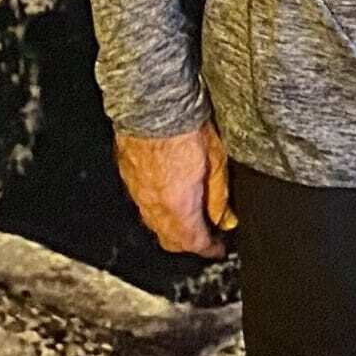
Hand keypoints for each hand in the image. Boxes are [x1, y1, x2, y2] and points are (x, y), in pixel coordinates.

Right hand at [115, 121, 232, 257]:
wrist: (153, 107)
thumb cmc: (187, 130)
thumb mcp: (217, 163)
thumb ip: (220, 196)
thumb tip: (226, 220)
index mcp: (178, 207)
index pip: (194, 242)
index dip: (209, 248)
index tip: (219, 248)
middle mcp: (154, 207)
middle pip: (172, 240)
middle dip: (190, 243)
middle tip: (207, 237)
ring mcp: (138, 195)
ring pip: (156, 225)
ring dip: (174, 228)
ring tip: (192, 218)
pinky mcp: (129, 180)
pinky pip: (145, 207)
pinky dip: (160, 211)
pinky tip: (172, 200)